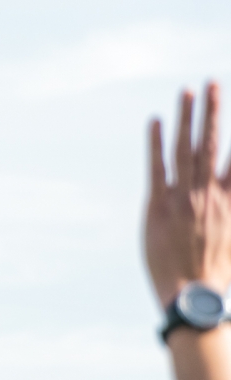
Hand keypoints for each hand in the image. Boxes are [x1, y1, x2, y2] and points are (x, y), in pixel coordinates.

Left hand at [145, 83, 230, 308]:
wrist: (194, 297)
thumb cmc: (219, 274)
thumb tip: (230, 182)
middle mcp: (210, 194)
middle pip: (212, 144)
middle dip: (213, 111)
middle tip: (213, 82)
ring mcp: (184, 199)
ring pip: (186, 149)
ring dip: (187, 118)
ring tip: (188, 91)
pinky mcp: (158, 207)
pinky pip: (157, 168)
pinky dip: (157, 143)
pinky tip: (157, 122)